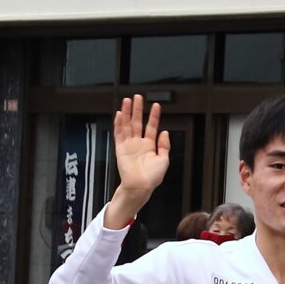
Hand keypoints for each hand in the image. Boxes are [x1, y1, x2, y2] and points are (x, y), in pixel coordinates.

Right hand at [103, 95, 169, 227]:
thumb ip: (165, 145)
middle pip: (138, 122)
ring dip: (128, 113)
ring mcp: (129, 145)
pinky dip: (119, 123)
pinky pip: (119, 133)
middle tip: (138, 97)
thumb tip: (165, 132)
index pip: (151, 126)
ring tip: (128, 101)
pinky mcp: (120, 148)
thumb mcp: (164, 160)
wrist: (140, 186)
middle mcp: (138, 143)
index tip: (156, 106)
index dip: (154, 116)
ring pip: (127, 125)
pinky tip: (120, 114)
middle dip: (138, 109)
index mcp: (149, 146)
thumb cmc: (152, 177)